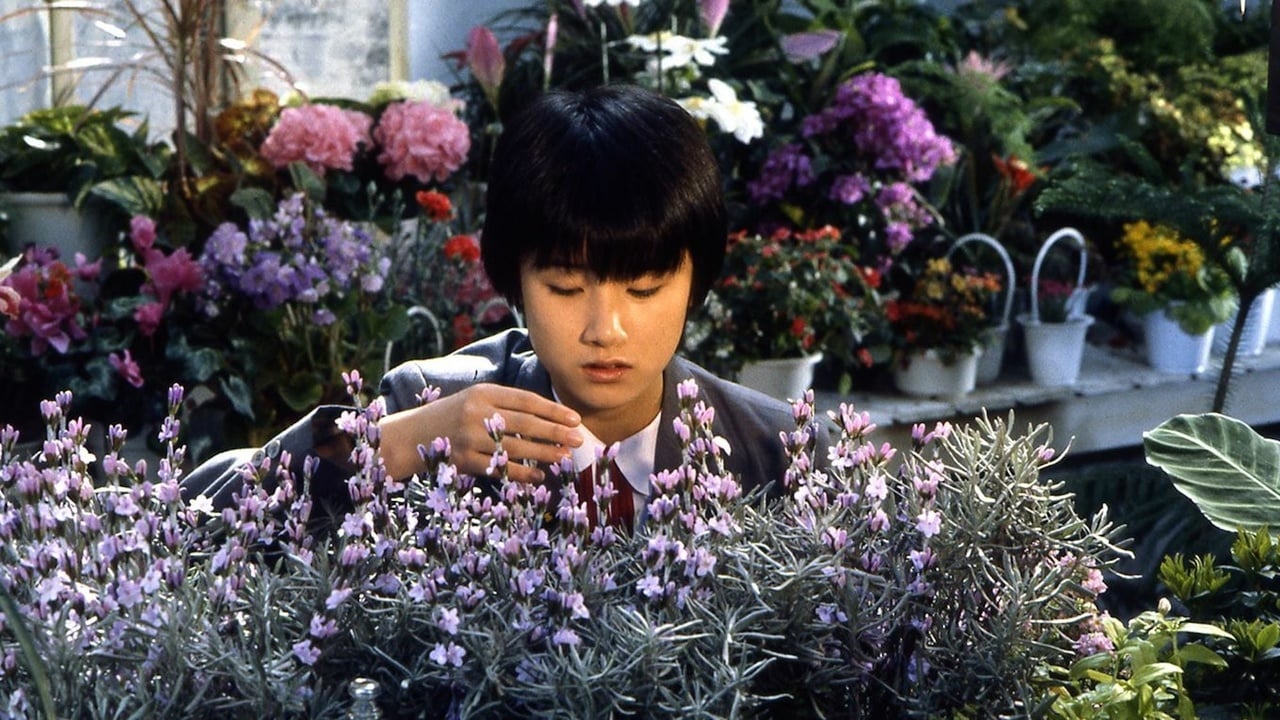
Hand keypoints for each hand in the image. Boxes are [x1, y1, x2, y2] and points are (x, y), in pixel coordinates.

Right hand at [377, 383, 583, 483]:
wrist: (409, 436)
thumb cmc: (450, 417)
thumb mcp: (474, 400)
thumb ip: (505, 405)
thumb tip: (547, 417)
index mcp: (483, 393)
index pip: (526, 400)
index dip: (553, 410)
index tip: (574, 418)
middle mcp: (477, 413)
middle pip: (525, 423)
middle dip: (555, 431)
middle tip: (577, 439)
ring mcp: (470, 438)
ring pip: (516, 447)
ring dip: (543, 453)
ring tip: (564, 456)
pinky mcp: (463, 461)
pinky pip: (499, 469)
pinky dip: (521, 473)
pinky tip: (538, 476)